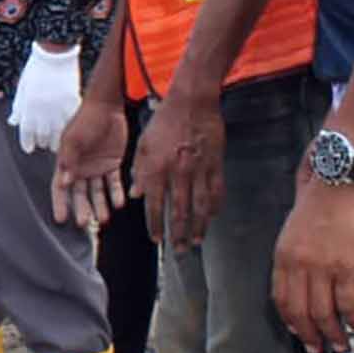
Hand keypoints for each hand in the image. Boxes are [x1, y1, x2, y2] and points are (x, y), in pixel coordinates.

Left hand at [6, 42, 82, 152]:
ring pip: (59, 134)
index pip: (26, 133)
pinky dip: (68, 128)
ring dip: (56, 141)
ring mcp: (58, 107)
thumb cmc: (35, 70)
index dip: (27, 143)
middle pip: (43, 137)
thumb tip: (12, 122)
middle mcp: (43, 110)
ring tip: (56, 144)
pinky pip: (71, 122)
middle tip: (43, 144)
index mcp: (28, 107)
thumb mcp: (23, 88)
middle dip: (42, 142)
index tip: (29, 148)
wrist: (55, 54)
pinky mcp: (73, 103)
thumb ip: (18, 107)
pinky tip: (67, 131)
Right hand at [52, 99, 128, 227]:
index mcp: (67, 162)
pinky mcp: (113, 164)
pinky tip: (119, 203)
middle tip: (84, 222)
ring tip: (104, 218)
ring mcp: (97, 167)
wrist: (107, 106)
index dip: (60, 203)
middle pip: (80, 194)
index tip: (61, 218)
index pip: (61, 187)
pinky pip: (114, 183)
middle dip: (82, 209)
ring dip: (100, 205)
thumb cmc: (85, 119)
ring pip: (98, 192)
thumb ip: (68, 160)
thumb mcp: (73, 139)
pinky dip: (116, 193)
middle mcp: (81, 168)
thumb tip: (63, 182)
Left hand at [132, 91, 225, 250]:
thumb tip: (137, 196)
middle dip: (178, 234)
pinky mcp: (216, 164)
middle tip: (178, 250)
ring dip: (198, 228)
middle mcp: (178, 173)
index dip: (155, 225)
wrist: (192, 102)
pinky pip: (216, 192)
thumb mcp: (143, 145)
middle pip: (179, 212)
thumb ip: (139, 172)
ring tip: (195, 242)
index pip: (155, 205)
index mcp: (156, 168)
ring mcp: (199, 170)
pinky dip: (214, 208)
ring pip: (200, 207)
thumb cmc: (164, 122)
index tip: (156, 239)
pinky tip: (211, 219)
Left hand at [272, 175, 353, 352]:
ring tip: (341, 346)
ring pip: (323, 313)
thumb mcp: (298, 223)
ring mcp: (321, 266)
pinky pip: (348, 303)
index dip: (290, 319)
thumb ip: (300, 249)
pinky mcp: (347, 265)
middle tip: (317, 350)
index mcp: (283, 253)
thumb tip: (309, 269)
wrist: (344, 175)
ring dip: (332, 334)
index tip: (298, 332)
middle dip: (308, 335)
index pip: (280, 297)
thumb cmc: (325, 194)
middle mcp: (297, 263)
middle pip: (299, 311)